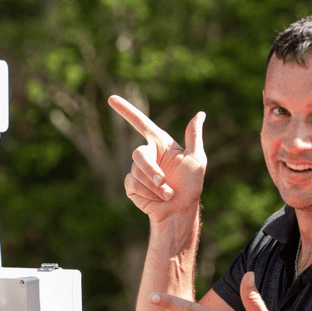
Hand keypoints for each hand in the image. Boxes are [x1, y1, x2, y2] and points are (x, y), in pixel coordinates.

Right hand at [108, 95, 206, 223]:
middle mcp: (148, 155)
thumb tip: (200, 113)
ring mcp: (138, 170)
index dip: (126, 110)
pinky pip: (132, 183)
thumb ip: (193, 136)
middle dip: (150, 170)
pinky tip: (155, 198)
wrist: (180, 211)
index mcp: (160, 144)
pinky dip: (146, 192)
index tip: (111, 98)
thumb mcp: (196, 159)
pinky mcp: (131, 185)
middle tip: (163, 182)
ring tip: (167, 194)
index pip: (140, 123)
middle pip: (138, 154)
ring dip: (154, 185)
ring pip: (136, 171)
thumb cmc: (191, 186)